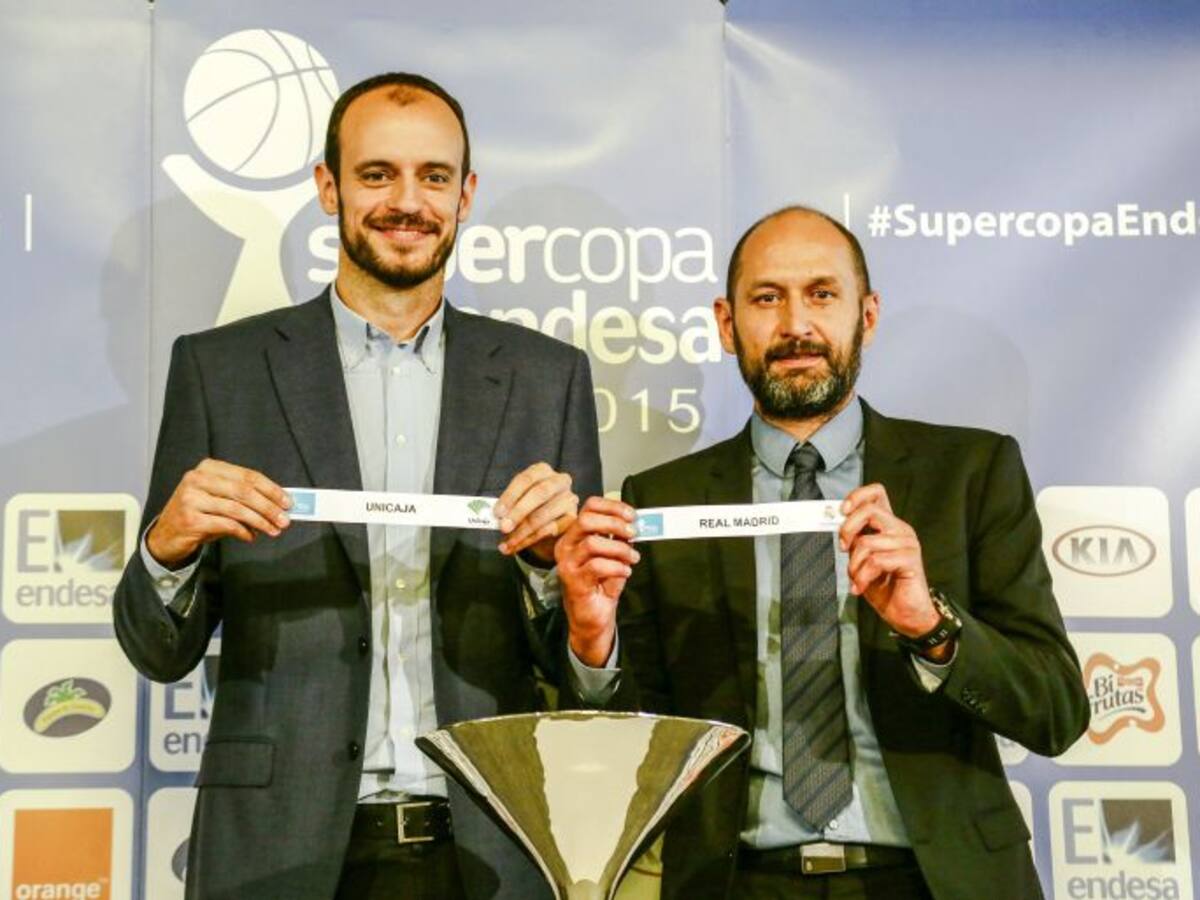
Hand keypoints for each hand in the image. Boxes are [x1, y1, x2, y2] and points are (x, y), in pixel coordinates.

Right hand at [146, 459, 290, 567]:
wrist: (166, 535)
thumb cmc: (199, 514)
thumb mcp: (220, 499)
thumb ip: (244, 498)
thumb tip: (277, 505)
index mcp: (209, 468)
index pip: (248, 476)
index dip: (271, 489)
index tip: (288, 502)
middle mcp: (198, 479)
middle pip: (244, 491)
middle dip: (269, 507)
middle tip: (284, 520)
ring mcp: (191, 498)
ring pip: (237, 509)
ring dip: (260, 522)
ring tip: (273, 530)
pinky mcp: (190, 519)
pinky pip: (226, 525)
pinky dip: (243, 531)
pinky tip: (250, 536)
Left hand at [495, 462, 577, 562]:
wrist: (548, 524)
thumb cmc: (529, 507)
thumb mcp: (517, 502)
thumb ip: (507, 507)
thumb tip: (496, 518)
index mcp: (541, 470)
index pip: (526, 479)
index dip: (510, 496)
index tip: (497, 513)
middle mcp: (559, 481)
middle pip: (539, 493)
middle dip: (519, 512)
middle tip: (503, 527)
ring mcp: (569, 499)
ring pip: (544, 514)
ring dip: (522, 531)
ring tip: (507, 543)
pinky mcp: (573, 518)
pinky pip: (550, 530)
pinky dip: (529, 540)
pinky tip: (516, 547)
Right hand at [554, 497, 638, 666]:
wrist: (593, 617)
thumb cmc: (602, 584)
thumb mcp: (614, 555)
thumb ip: (619, 538)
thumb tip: (633, 523)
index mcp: (575, 535)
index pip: (589, 507)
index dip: (612, 507)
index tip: (631, 515)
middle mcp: (566, 546)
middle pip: (587, 520)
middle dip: (615, 524)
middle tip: (632, 533)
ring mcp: (567, 563)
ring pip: (593, 543)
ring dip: (619, 549)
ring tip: (632, 558)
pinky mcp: (573, 581)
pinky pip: (597, 566)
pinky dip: (616, 567)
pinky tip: (625, 571)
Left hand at [839, 483, 941, 641]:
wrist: (905, 614)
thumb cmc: (884, 587)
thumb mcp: (861, 560)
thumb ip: (854, 541)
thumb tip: (837, 527)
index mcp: (889, 525)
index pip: (876, 494)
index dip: (856, 497)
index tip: (842, 511)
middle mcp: (900, 529)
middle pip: (869, 511)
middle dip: (847, 529)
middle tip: (843, 549)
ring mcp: (907, 543)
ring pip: (866, 542)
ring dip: (854, 565)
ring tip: (856, 579)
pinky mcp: (910, 559)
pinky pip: (876, 561)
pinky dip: (862, 577)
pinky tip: (860, 587)